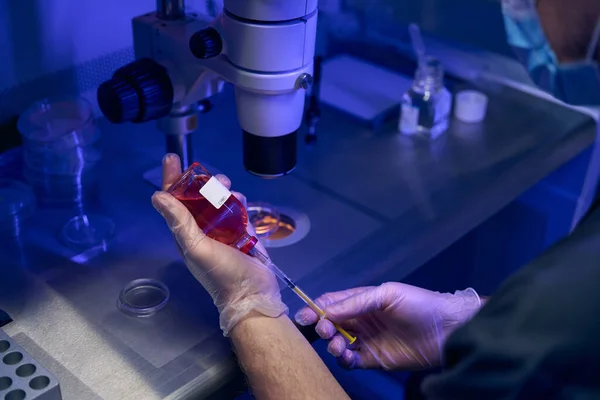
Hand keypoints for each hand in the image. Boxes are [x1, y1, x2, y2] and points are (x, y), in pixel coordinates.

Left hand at [152, 154, 286, 335]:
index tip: (172, 158)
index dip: (171, 180)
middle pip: (197, 197)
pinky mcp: (242, 231)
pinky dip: (238, 201)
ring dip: (222, 190)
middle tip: (215, 179)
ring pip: (218, 200)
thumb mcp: (196, 247)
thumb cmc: (221, 273)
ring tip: (229, 190)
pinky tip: (240, 201)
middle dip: (203, 183)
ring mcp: (223, 230)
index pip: (174, 201)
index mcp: (185, 234)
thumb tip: (157, 196)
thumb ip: (179, 222)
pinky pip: (237, 209)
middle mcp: (202, 229)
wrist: (252, 293)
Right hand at [295, 283, 481, 370]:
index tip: (305, 317)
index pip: (330, 303)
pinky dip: (343, 360)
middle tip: (325, 331)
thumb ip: (356, 302)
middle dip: (321, 327)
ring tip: (338, 345)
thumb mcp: (386, 294)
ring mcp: (364, 340)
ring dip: (331, 344)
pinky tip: (346, 356)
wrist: (445, 330)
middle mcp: (358, 320)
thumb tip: (326, 312)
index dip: (315, 309)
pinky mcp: (372, 360)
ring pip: (336, 343)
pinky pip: (350, 361)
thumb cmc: (417, 304)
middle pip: (329, 324)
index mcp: (360, 300)